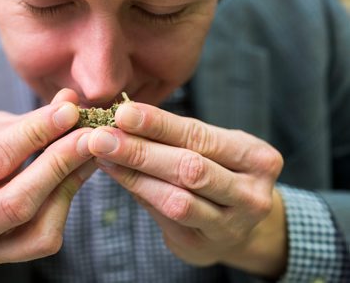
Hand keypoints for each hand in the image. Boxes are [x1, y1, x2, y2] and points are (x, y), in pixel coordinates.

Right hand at [0, 89, 94, 269]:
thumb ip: (22, 124)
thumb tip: (68, 101)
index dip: (33, 134)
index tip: (67, 111)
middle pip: (14, 201)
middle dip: (57, 162)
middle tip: (88, 134)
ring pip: (33, 224)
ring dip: (68, 181)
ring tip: (89, 150)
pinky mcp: (2, 262)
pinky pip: (44, 237)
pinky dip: (65, 200)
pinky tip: (76, 174)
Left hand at [88, 102, 285, 277]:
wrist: (237, 226)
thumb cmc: (218, 173)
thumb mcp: (210, 150)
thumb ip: (173, 137)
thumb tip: (123, 119)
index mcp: (256, 157)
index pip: (201, 136)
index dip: (159, 124)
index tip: (123, 113)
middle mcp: (252, 193)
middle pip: (189, 167)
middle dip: (140, 150)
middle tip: (101, 137)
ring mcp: (233, 224)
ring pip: (177, 197)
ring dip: (134, 174)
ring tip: (102, 155)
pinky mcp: (207, 245)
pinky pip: (168, 216)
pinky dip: (139, 192)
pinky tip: (116, 174)